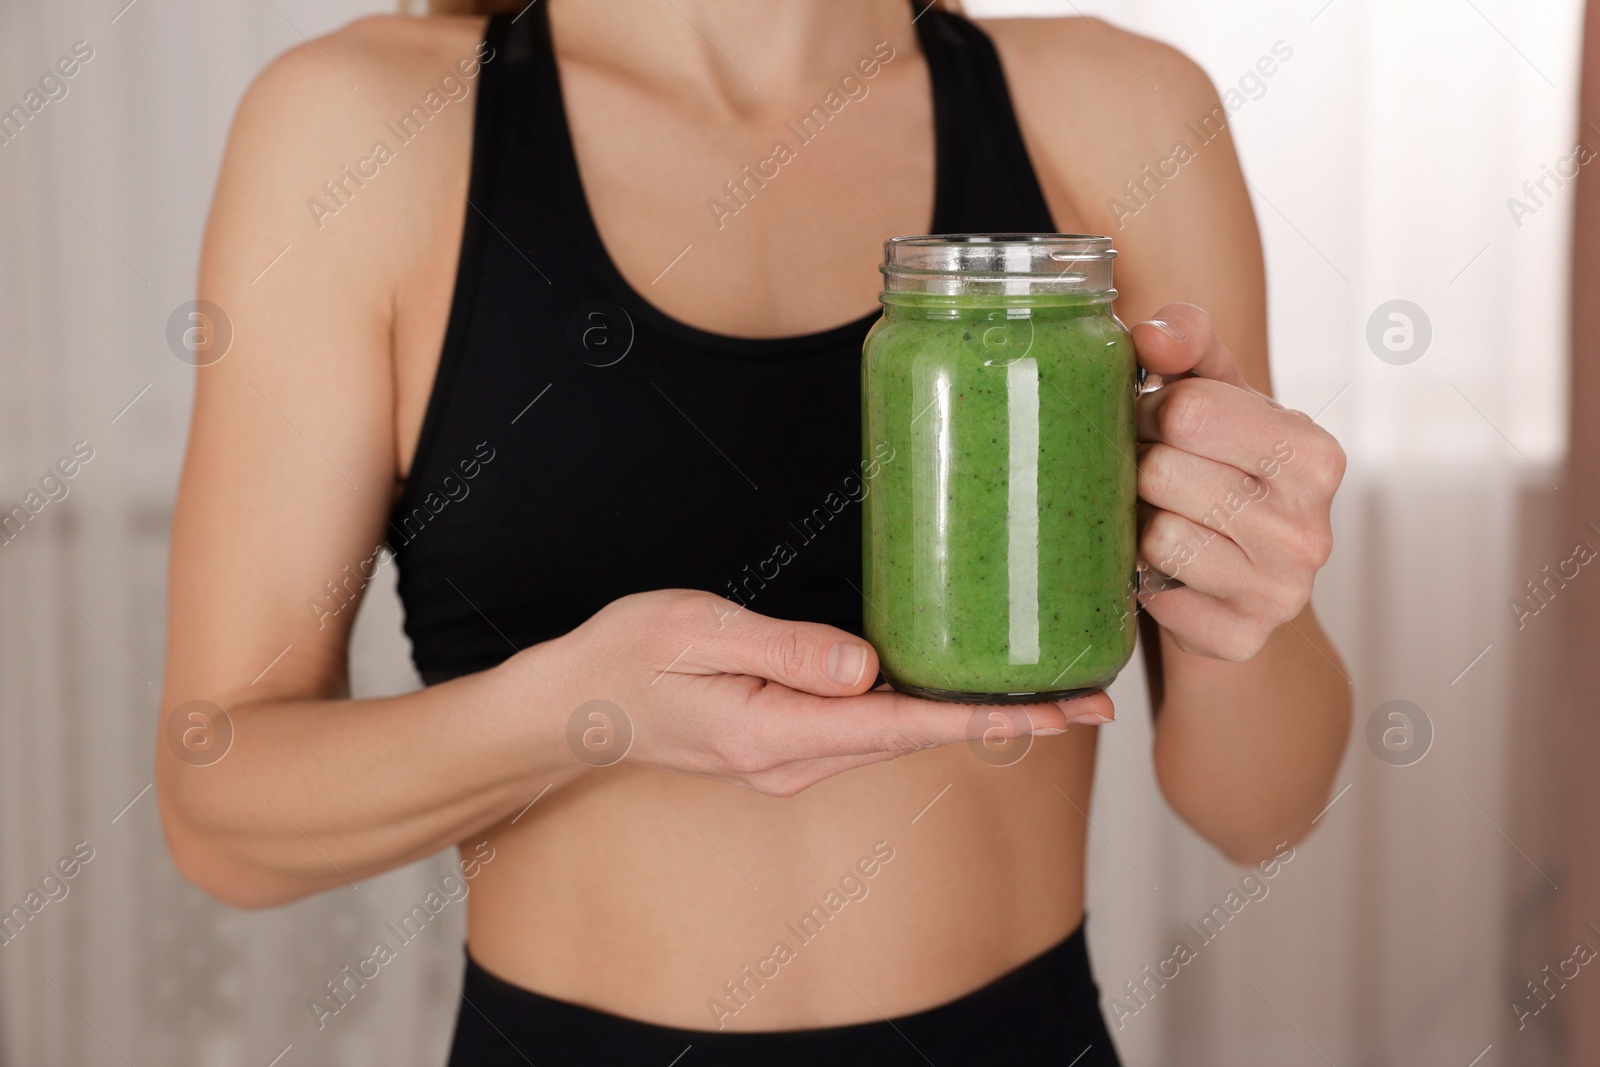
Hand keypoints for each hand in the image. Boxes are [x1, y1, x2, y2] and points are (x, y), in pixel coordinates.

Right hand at [549, 590, 1112, 795]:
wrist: (575, 709)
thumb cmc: (628, 658)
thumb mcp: (698, 631)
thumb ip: (786, 650)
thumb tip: (868, 667)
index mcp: (777, 732)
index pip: (907, 726)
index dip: (992, 718)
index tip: (1066, 713)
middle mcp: (795, 761)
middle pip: (921, 739)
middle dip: (1006, 719)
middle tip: (1090, 694)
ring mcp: (791, 763)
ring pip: (899, 738)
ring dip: (970, 717)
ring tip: (1042, 691)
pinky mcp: (786, 748)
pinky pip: (869, 730)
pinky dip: (922, 712)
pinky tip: (951, 689)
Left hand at [1131, 303, 1345, 661]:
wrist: (1234, 581)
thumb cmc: (1218, 470)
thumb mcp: (1214, 395)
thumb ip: (1188, 342)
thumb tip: (1151, 335)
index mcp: (1314, 453)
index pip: (1190, 408)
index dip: (1149, 410)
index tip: (1154, 424)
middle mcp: (1311, 527)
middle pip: (1163, 471)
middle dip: (1138, 467)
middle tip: (1149, 475)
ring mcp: (1282, 591)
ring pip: (1155, 536)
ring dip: (1136, 524)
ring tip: (1156, 518)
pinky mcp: (1239, 638)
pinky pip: (1154, 596)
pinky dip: (1141, 580)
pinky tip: (1162, 571)